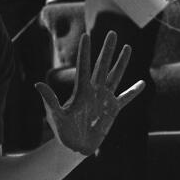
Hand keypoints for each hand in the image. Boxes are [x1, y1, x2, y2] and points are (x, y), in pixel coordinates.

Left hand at [34, 31, 144, 156]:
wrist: (73, 147)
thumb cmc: (62, 131)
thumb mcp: (55, 115)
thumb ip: (49, 100)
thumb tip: (37, 84)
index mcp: (81, 90)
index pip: (84, 66)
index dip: (85, 51)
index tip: (86, 35)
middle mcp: (93, 91)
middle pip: (102, 66)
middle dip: (108, 50)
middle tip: (113, 32)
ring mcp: (104, 99)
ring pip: (115, 76)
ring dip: (122, 63)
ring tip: (127, 47)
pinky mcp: (112, 110)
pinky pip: (125, 98)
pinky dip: (133, 92)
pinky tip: (142, 83)